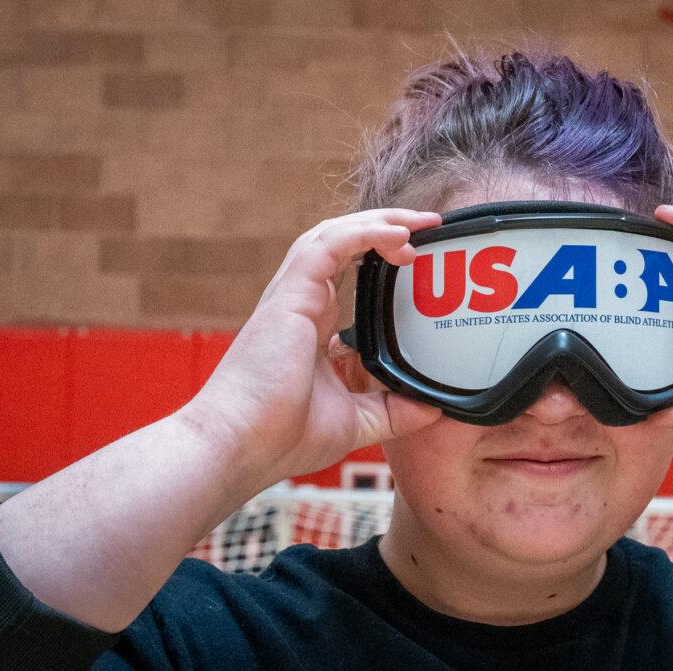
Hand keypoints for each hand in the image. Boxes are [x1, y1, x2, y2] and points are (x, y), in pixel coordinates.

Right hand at [181, 209, 442, 480]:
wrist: (240, 446)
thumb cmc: (281, 436)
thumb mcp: (355, 422)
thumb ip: (392, 411)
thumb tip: (432, 409)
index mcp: (314, 322)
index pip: (348, 268)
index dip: (382, 252)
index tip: (420, 254)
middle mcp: (303, 301)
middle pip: (344, 241)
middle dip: (387, 225)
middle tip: (429, 224)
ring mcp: (293, 295)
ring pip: (335, 234)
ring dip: (379, 222)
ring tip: (418, 223)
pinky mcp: (290, 296)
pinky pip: (328, 245)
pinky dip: (363, 233)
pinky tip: (396, 235)